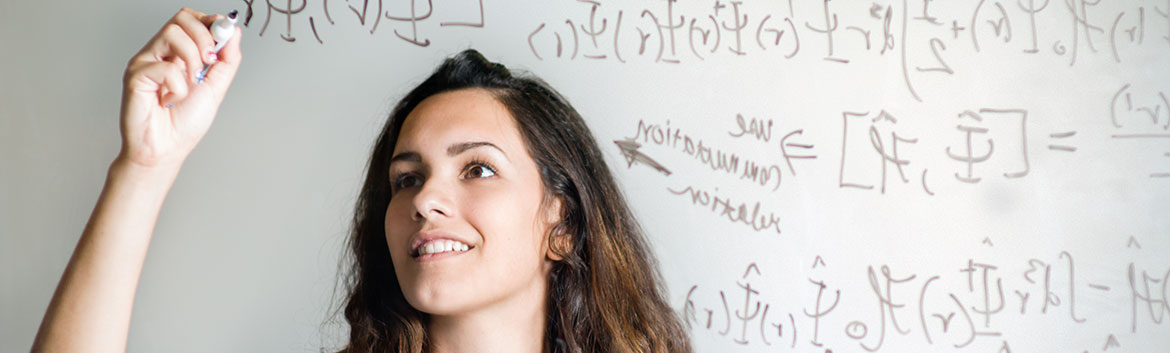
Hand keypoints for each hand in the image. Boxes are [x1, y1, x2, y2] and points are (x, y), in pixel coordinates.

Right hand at [118, 7, 241, 167]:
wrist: (165, 150)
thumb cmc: (184, 123)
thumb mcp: (215, 88)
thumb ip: (226, 60)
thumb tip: (234, 32)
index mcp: (178, 53)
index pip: (191, 19)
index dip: (210, 22)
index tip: (225, 35)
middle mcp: (160, 52)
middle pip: (182, 18)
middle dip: (204, 37)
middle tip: (210, 61)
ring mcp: (146, 61)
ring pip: (173, 33)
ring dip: (192, 60)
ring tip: (190, 85)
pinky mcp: (136, 75)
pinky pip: (164, 66)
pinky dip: (177, 87)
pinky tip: (169, 101)